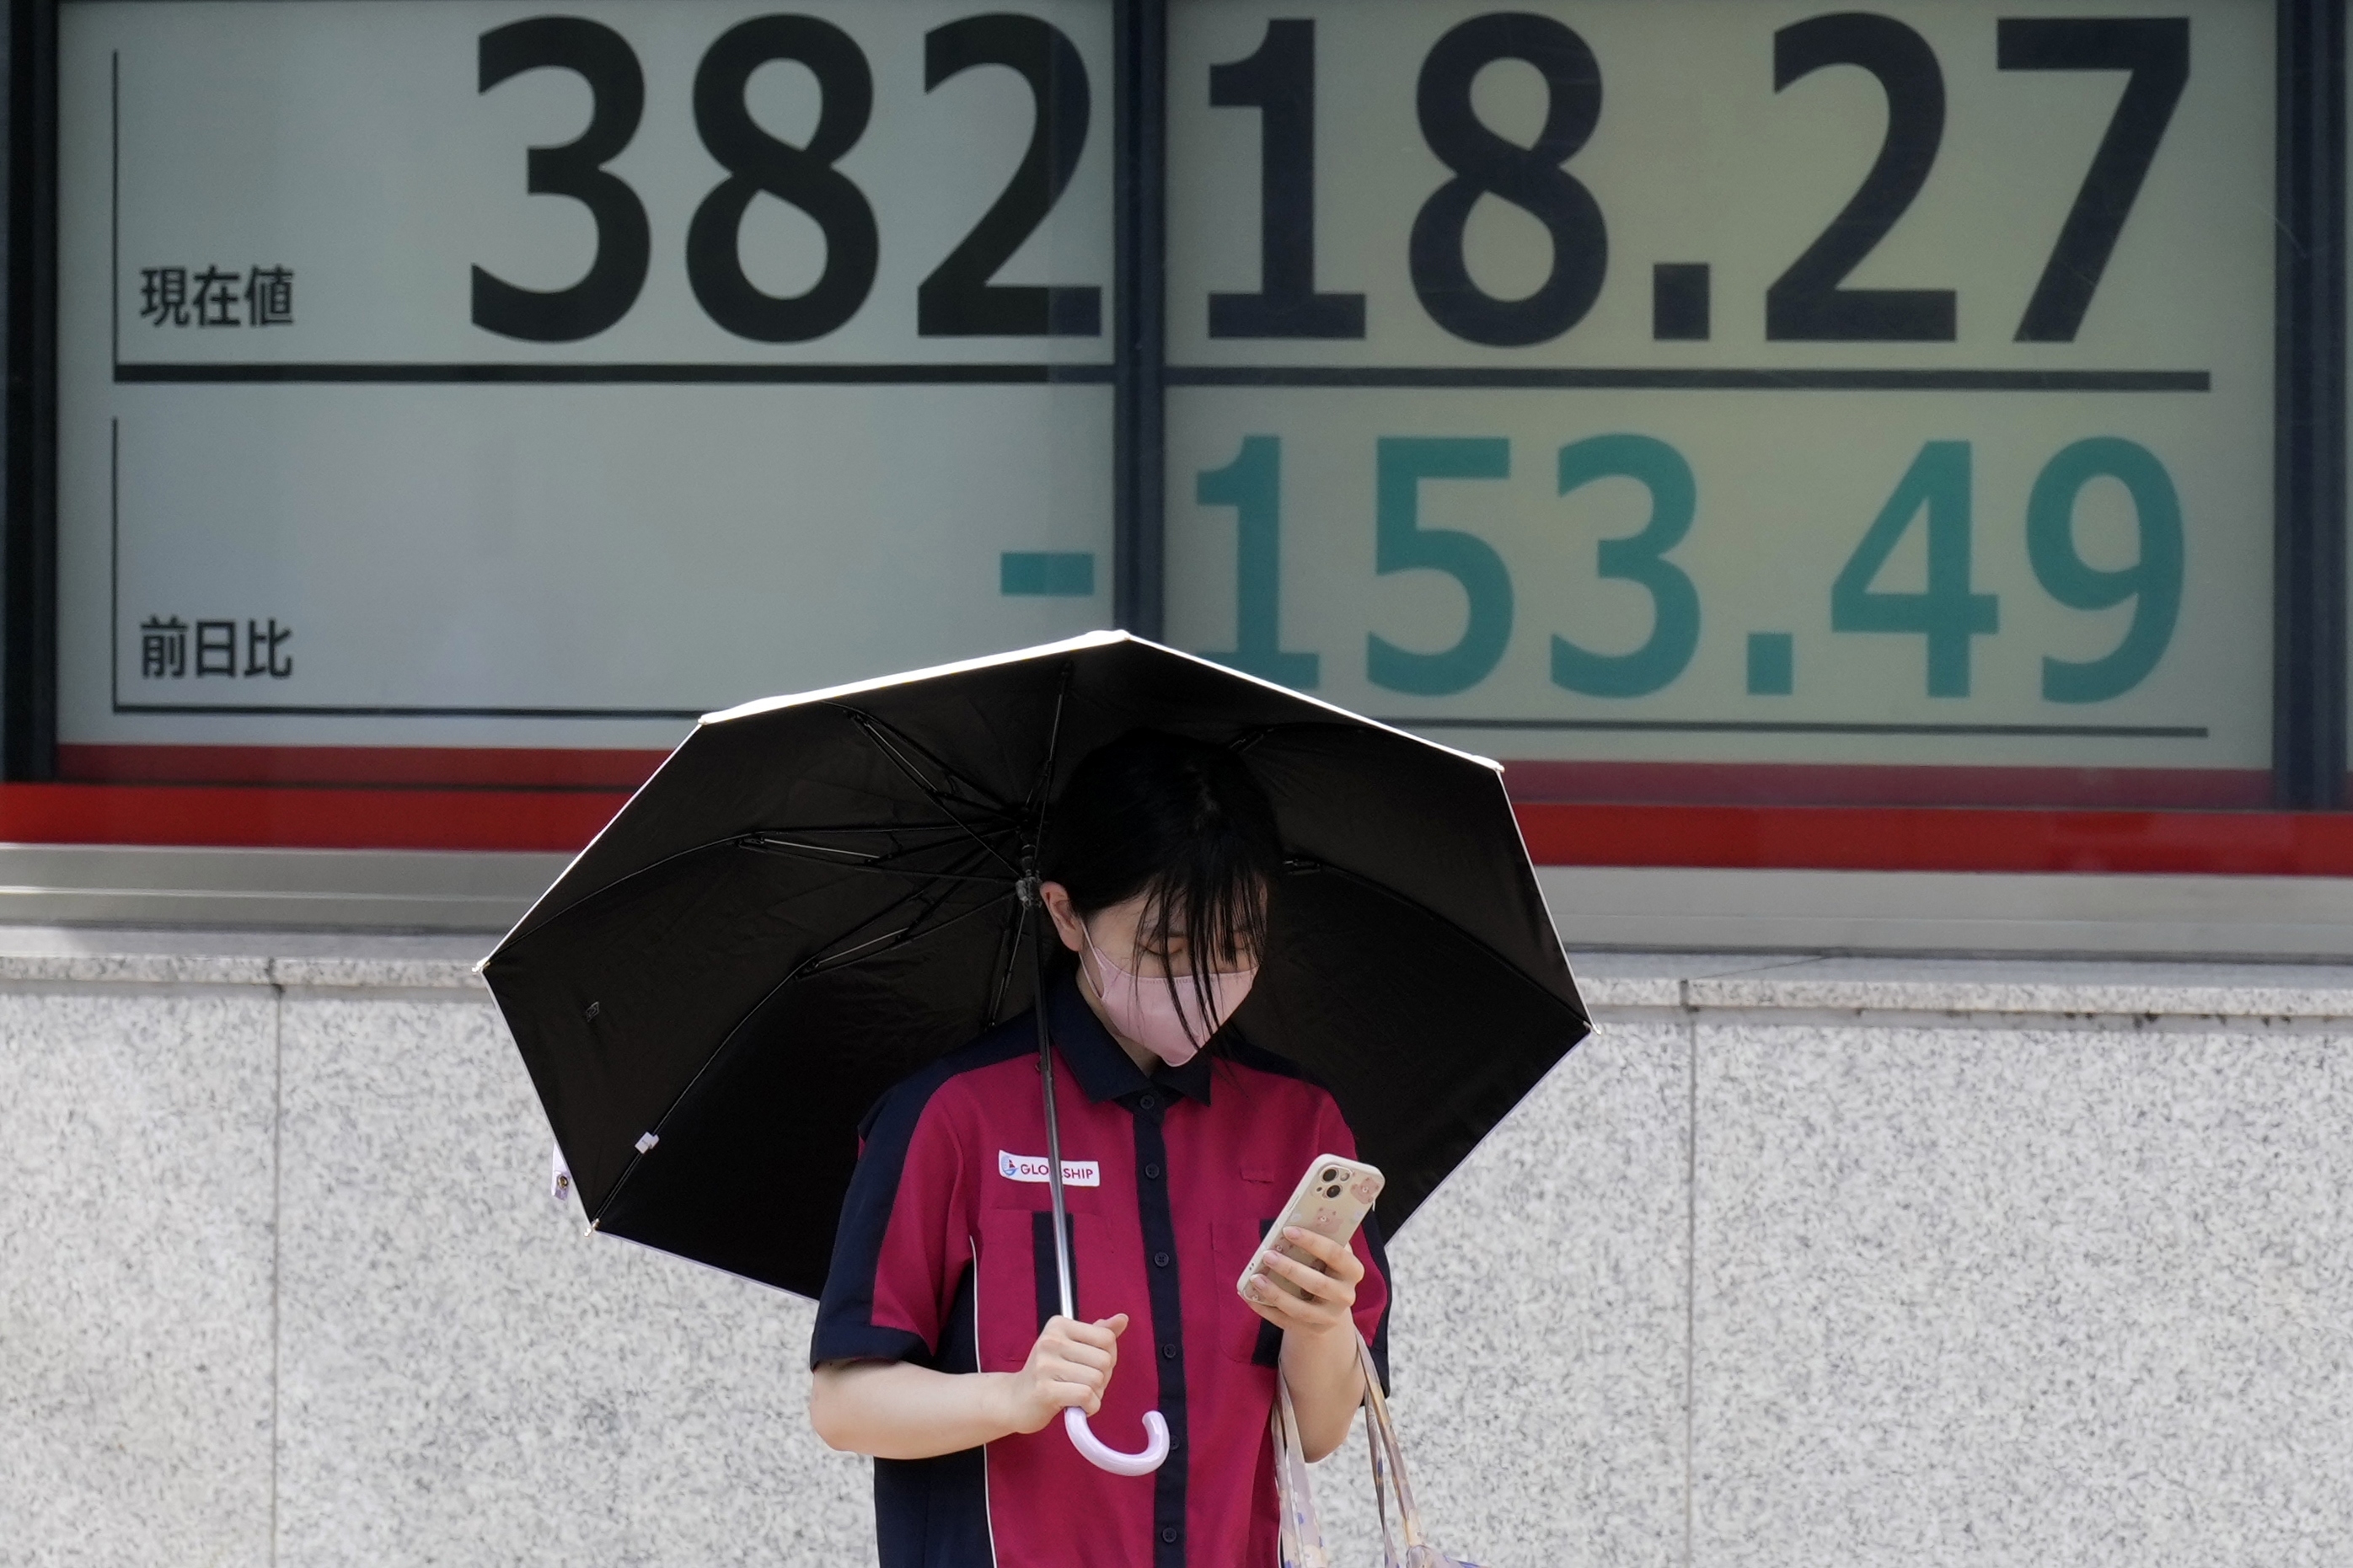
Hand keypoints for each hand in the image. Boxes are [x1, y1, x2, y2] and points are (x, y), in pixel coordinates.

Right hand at [1002, 1312, 1127, 1433]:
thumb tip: (1122, 1319)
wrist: (1014, 1399)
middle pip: (1105, 1360)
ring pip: (1097, 1380)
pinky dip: (1089, 1407)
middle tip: (1084, 1384)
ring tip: (1078, 1395)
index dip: (1109, 1357)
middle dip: (1102, 1378)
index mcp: (1059, 1325)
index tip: (1092, 1367)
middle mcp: (1051, 1341)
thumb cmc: (1047, 1373)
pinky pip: (1086, 1397)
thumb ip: (1097, 1334)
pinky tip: (1077, 1407)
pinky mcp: (1045, 1390)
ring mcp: (1045, 1365)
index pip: (1106, 1338)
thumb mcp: (1071, 1347)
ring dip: (1095, 1395)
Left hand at [1241, 1227, 1362, 1340]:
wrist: (1330, 1306)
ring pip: (1299, 1309)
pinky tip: (1250, 1296)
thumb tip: (1293, 1218)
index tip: (1288, 1230)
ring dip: (1275, 1292)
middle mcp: (1345, 1296)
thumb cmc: (1325, 1269)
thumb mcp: (1329, 1255)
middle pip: (1318, 1284)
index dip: (1313, 1242)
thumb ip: (1320, 1238)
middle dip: (1290, 1269)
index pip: (1336, 1255)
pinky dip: (1265, 1309)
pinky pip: (1284, 1321)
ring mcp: (1328, 1317)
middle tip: (1268, 1254)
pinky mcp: (1311, 1330)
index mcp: (1352, 1271)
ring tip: (1256, 1277)